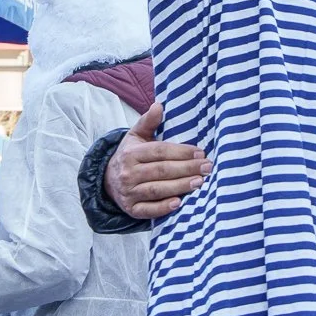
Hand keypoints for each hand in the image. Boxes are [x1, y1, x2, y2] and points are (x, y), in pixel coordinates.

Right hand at [107, 102, 210, 219]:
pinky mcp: (131, 209)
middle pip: (161, 170)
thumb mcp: (136, 136)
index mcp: (131, 154)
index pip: (160, 151)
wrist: (108, 179)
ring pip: (157, 189)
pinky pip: (148, 210)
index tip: (201, 152)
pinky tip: (179, 203)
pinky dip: (163, 208)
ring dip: (180, 186)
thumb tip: (159, 105)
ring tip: (199, 182)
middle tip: (207, 167)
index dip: (182, 152)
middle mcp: (128, 173)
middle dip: (187, 169)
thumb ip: (148, 121)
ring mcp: (128, 193)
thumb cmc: (130, 155)